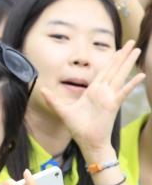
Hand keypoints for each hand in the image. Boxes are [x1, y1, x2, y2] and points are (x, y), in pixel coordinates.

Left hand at [41, 41, 145, 155]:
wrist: (87, 142)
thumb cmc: (78, 128)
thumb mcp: (63, 110)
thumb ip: (53, 99)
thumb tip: (43, 89)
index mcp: (93, 91)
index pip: (103, 71)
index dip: (110, 60)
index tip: (118, 49)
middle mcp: (103, 92)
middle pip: (114, 69)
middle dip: (122, 55)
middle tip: (131, 42)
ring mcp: (109, 97)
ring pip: (120, 75)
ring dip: (128, 63)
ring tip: (137, 51)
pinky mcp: (113, 105)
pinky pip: (124, 92)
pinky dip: (132, 84)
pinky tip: (140, 75)